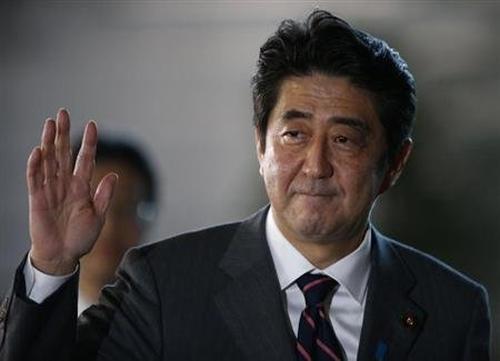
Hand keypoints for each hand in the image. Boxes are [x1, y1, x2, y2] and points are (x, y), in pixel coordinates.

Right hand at [27, 109, 117, 274]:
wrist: (64, 256)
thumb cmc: (82, 237)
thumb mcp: (99, 216)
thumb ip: (104, 195)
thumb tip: (114, 174)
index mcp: (82, 186)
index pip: (85, 158)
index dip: (88, 142)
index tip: (93, 124)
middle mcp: (65, 183)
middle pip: (64, 153)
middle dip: (63, 133)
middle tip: (63, 112)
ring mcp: (50, 189)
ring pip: (49, 160)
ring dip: (49, 142)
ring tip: (49, 123)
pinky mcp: (36, 198)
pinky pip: (35, 179)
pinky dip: (35, 165)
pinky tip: (38, 151)